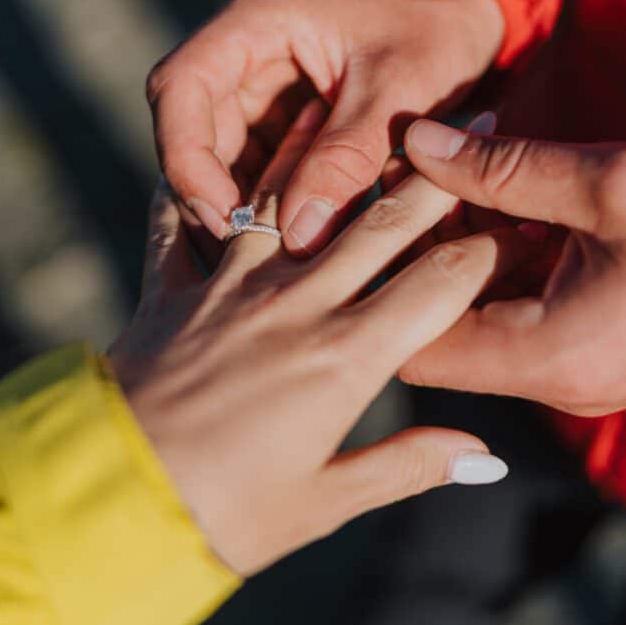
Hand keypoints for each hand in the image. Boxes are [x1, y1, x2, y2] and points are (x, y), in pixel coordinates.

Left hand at [111, 102, 514, 576]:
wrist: (115, 500)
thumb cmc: (227, 514)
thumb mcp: (324, 501)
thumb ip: (407, 466)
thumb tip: (485, 461)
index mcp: (345, 358)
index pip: (438, 283)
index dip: (483, 248)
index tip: (511, 220)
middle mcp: (295, 305)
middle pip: (380, 223)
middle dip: (430, 178)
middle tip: (466, 128)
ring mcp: (229, 288)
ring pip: (285, 198)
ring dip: (320, 152)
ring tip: (349, 110)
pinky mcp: (170, 291)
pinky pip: (178, 224)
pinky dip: (185, 192)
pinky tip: (189, 164)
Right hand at [146, 0, 502, 251]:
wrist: (460, 19)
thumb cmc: (435, 31)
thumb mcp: (401, 86)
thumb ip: (349, 154)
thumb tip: (299, 234)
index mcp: (257, 21)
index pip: (179, 85)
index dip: (185, 153)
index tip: (222, 214)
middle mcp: (244, 52)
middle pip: (189, 128)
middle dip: (210, 192)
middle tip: (245, 254)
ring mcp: (258, 87)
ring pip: (217, 156)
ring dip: (237, 204)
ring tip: (268, 256)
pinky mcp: (278, 118)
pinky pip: (254, 167)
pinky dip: (267, 202)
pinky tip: (292, 238)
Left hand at [400, 119, 625, 416]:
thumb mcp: (610, 183)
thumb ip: (502, 168)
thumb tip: (419, 142)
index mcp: (549, 355)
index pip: (417, 345)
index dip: (385, 279)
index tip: (375, 210)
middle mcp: (554, 378)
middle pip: (443, 329)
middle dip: (418, 251)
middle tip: (402, 177)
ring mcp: (574, 367)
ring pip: (481, 316)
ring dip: (460, 248)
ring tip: (443, 175)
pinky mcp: (591, 345)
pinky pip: (521, 309)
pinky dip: (502, 259)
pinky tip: (501, 203)